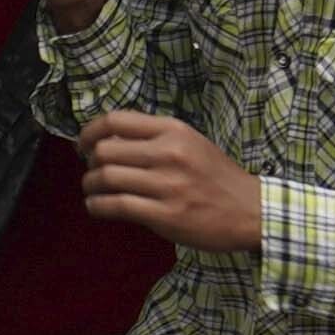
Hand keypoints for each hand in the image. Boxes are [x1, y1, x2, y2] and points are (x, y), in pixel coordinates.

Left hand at [68, 110, 267, 257]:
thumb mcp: (190, 143)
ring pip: (106, 177)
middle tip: (92, 171)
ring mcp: (167, 185)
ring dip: (90, 185)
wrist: (251, 210)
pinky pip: (116, 206)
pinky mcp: (165, 214)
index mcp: (174, 130)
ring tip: (93, 190)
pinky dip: (97, 206)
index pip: (116, 120)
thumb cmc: (217, 177)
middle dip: (89, 162)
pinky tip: (97, 207)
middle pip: (105, 150)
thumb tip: (107, 139)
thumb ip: (154, 138)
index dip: (89, 132)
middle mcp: (169, 153)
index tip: (83, 144)